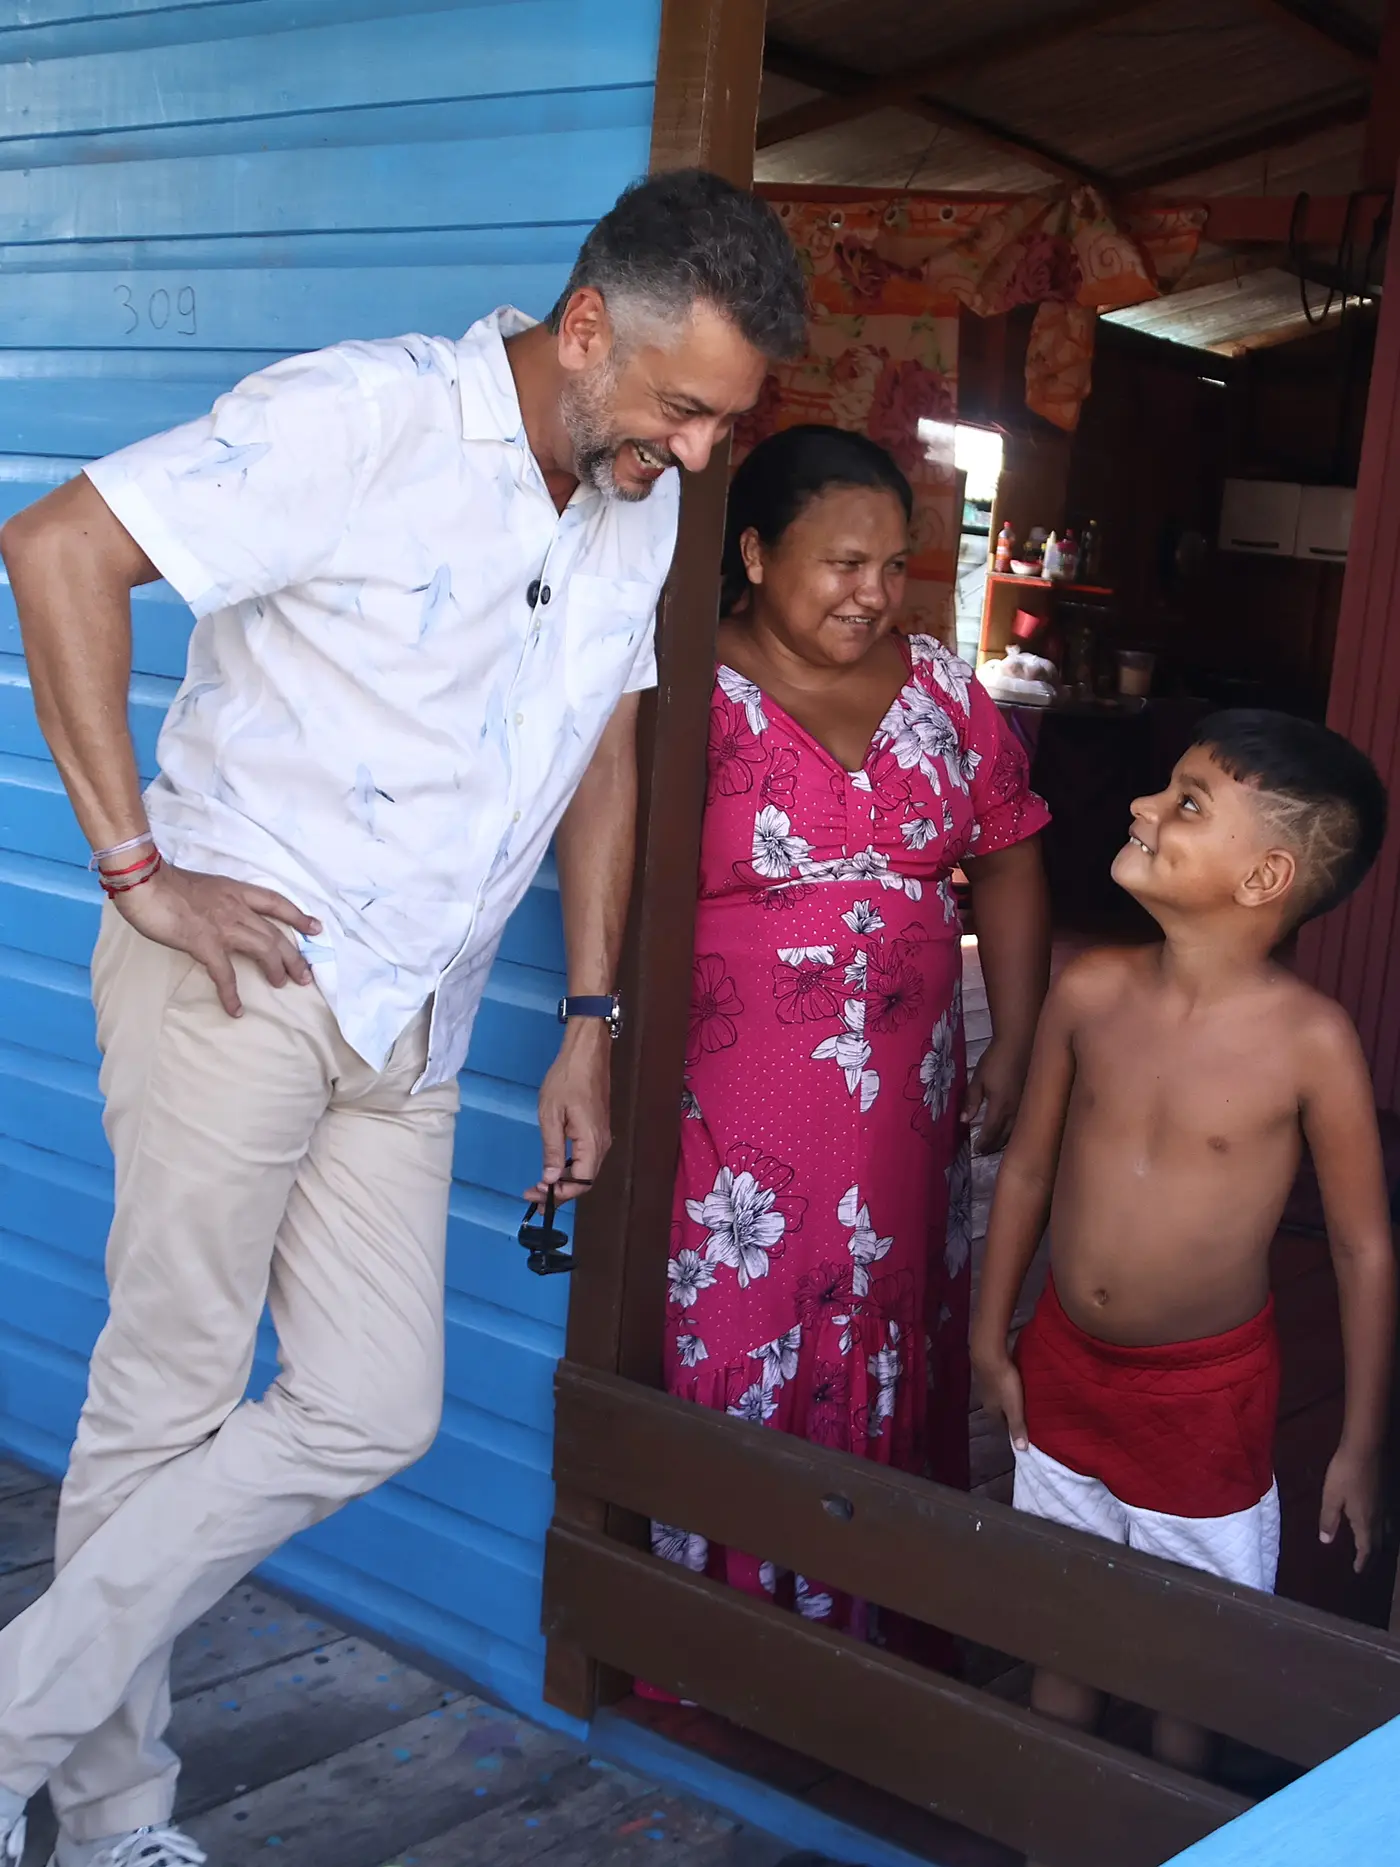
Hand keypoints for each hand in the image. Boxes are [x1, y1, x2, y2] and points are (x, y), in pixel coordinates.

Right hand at [113, 861, 321, 1016]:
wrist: (144, 881)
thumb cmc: (166, 883)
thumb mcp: (204, 886)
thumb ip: (218, 900)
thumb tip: (221, 916)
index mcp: (236, 891)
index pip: (276, 903)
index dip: (298, 916)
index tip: (316, 928)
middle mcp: (237, 908)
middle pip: (275, 934)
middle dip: (294, 956)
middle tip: (305, 975)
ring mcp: (223, 926)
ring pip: (263, 949)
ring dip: (277, 969)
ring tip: (283, 985)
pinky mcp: (205, 944)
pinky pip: (225, 974)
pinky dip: (231, 994)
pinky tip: (236, 1010)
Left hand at [525, 1022, 611, 1204]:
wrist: (586, 1052)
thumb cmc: (566, 1080)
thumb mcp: (551, 1115)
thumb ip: (552, 1149)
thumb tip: (552, 1179)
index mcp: (592, 1141)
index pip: (582, 1181)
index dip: (560, 1193)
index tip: (537, 1194)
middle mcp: (602, 1143)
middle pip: (585, 1180)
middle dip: (560, 1191)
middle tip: (534, 1195)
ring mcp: (602, 1136)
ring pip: (587, 1170)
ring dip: (565, 1181)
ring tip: (541, 1186)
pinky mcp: (597, 1129)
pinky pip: (587, 1157)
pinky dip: (571, 1168)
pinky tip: (556, 1167)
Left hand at [964, 1036, 1029, 1155]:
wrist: (1021, 1041)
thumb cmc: (996, 1058)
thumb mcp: (978, 1078)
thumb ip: (971, 1101)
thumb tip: (964, 1120)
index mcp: (1000, 1106)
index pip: (991, 1133)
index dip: (983, 1143)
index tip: (976, 1150)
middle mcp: (1016, 1110)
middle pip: (1005, 1136)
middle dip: (994, 1146)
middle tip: (984, 1151)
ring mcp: (1027, 1106)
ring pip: (1017, 1131)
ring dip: (1006, 1141)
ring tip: (996, 1145)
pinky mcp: (1034, 1100)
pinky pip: (1024, 1122)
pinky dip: (1016, 1131)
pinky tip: (1011, 1131)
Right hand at [972, 1339, 1027, 1451]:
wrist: (989, 1351)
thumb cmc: (1003, 1381)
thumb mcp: (1013, 1407)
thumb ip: (1017, 1426)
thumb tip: (1021, 1450)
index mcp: (991, 1410)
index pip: (1002, 1423)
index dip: (1013, 1426)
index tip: (1026, 1428)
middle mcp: (986, 1398)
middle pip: (1000, 1408)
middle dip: (1011, 1410)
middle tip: (1028, 1411)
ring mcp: (985, 1382)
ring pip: (999, 1393)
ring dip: (1008, 1395)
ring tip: (1023, 1395)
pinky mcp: (989, 1367)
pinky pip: (1000, 1379)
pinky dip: (1007, 1381)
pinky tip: (1015, 1378)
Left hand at [1320, 1443, 1379, 1571]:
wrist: (1367, 1448)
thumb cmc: (1344, 1473)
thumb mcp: (1331, 1497)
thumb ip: (1329, 1519)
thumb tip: (1326, 1541)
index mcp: (1365, 1521)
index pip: (1366, 1548)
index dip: (1362, 1561)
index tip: (1359, 1571)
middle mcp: (1380, 1518)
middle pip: (1379, 1543)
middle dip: (1373, 1556)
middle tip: (1367, 1564)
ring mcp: (1387, 1506)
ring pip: (1387, 1532)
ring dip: (1381, 1543)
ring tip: (1375, 1548)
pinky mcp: (1389, 1494)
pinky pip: (1389, 1520)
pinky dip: (1384, 1529)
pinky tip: (1380, 1523)